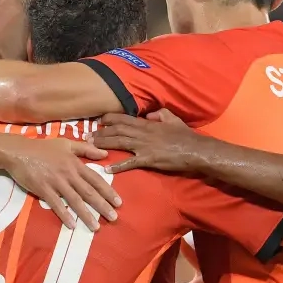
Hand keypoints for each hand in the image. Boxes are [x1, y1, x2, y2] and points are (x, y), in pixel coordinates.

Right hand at [4, 137, 119, 231]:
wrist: (18, 151)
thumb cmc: (42, 147)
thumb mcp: (66, 143)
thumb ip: (86, 149)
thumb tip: (105, 154)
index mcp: (75, 164)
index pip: (96, 179)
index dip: (108, 191)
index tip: (119, 202)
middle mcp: (68, 174)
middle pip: (89, 192)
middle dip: (102, 206)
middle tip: (114, 218)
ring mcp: (56, 182)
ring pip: (75, 200)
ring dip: (86, 214)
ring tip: (96, 227)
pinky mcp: (43, 189)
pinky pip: (56, 204)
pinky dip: (64, 215)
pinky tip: (72, 225)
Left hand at [91, 110, 208, 172]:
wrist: (195, 150)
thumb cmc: (185, 136)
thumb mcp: (173, 119)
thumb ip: (160, 115)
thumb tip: (148, 115)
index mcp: (148, 124)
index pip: (124, 119)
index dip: (110, 119)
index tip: (99, 120)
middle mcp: (143, 133)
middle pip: (117, 131)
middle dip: (101, 132)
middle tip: (87, 136)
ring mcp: (144, 147)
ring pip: (120, 143)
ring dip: (104, 144)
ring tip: (91, 147)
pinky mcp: (148, 160)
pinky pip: (130, 163)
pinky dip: (118, 166)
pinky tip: (107, 168)